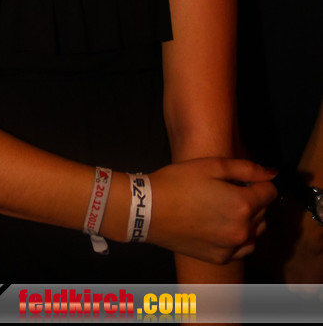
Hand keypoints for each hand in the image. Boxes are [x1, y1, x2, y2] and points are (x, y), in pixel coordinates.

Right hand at [148, 158, 276, 263]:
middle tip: (228, 190)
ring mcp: (232, 247)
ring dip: (248, 219)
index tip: (242, 179)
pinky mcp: (220, 258)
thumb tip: (273, 173)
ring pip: (256, 232)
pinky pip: (242, 247)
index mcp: (243, 204)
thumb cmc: (179, 181)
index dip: (259, 182)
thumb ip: (247, 168)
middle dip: (253, 199)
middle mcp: (243, 229)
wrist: (149, 210)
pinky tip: (220, 225)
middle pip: (264, 212)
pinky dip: (238, 236)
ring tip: (224, 207)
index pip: (271, 193)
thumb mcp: (212, 165)